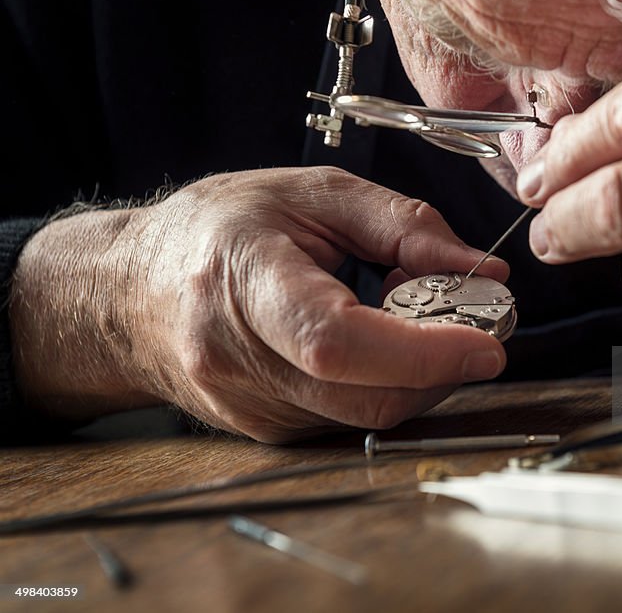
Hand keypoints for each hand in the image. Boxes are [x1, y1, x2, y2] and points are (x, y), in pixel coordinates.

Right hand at [11, 167, 508, 441]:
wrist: (129, 292)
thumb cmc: (219, 229)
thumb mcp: (312, 193)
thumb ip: (403, 225)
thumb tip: (483, 270)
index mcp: (241, 285)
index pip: (336, 341)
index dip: (421, 351)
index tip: (488, 341)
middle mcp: (236, 363)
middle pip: (367, 396)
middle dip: (443, 366)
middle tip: (475, 315)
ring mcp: (250, 410)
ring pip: (370, 414)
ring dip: (419, 372)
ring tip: (407, 308)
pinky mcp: (267, 432)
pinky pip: (352, 418)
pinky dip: (389, 382)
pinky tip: (378, 338)